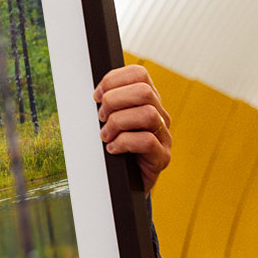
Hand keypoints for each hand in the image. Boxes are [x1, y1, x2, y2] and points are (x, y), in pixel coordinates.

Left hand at [94, 65, 171, 192]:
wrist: (125, 184)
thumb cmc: (114, 149)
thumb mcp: (108, 121)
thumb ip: (107, 105)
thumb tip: (94, 94)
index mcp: (147, 101)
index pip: (139, 74)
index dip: (113, 80)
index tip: (96, 96)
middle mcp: (160, 115)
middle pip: (144, 91)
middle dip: (114, 101)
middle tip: (101, 118)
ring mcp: (164, 136)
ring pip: (147, 114)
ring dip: (118, 123)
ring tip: (106, 136)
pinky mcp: (162, 157)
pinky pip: (147, 141)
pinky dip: (123, 143)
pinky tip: (112, 149)